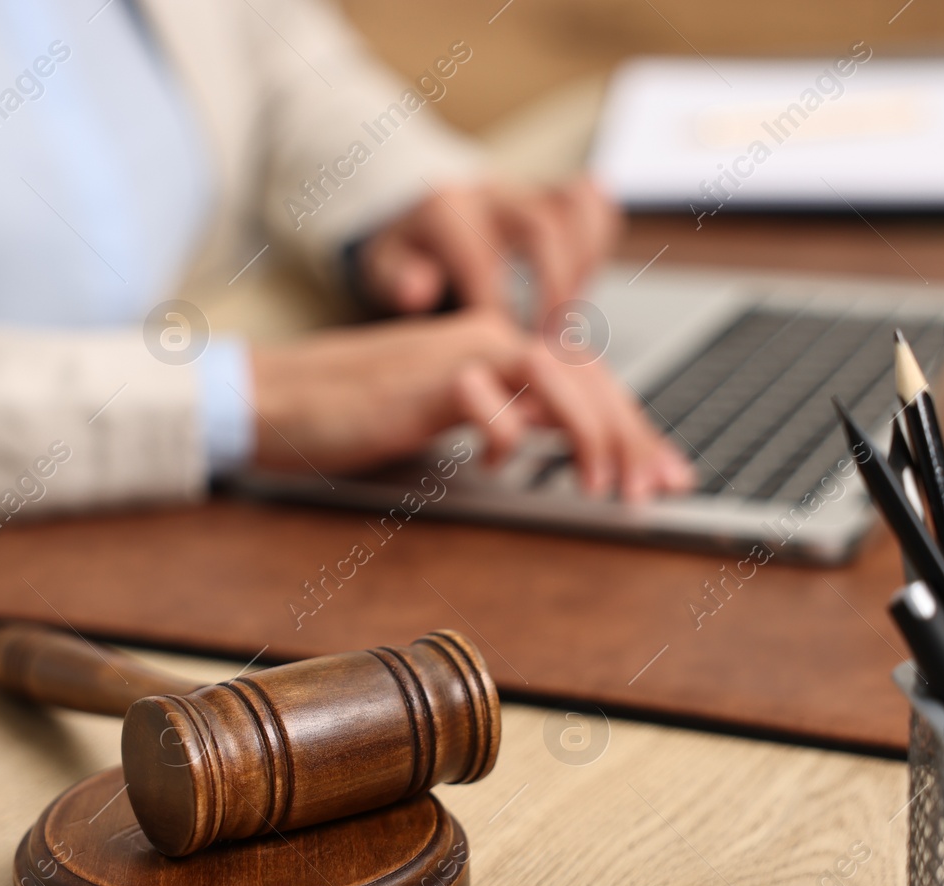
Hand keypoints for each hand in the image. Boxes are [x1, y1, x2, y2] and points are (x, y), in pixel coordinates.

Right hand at [249, 309, 693, 501]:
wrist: (279, 397)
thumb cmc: (355, 412)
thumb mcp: (449, 416)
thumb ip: (505, 418)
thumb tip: (563, 448)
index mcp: (498, 345)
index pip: (591, 378)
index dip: (636, 427)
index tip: (665, 474)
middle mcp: (489, 338)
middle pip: (589, 376)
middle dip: (632, 436)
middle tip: (652, 489)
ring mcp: (458, 355)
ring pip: (554, 375)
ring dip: (590, 433)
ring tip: (598, 487)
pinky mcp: (424, 382)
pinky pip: (486, 399)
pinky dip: (506, 435)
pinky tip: (499, 466)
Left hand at [355, 177, 620, 319]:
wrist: (419, 217)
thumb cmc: (408, 255)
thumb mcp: (383, 268)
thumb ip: (397, 280)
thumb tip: (418, 293)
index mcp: (445, 209)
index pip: (481, 259)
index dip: (498, 310)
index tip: (505, 350)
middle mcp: (490, 191)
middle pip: (542, 225)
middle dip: (554, 288)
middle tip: (551, 341)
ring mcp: (526, 188)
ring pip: (576, 205)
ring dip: (583, 264)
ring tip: (570, 314)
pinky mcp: (552, 192)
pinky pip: (592, 200)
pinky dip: (598, 240)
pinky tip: (583, 282)